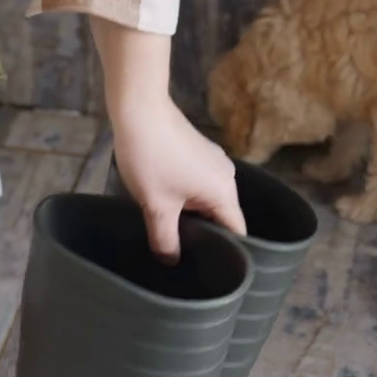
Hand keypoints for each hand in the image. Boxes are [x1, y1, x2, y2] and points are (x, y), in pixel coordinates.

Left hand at [112, 95, 246, 260]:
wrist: (139, 110)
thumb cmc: (151, 157)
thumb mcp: (156, 206)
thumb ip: (165, 239)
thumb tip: (170, 260)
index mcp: (224, 191)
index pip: (236, 232)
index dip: (227, 252)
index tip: (211, 267)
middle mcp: (226, 176)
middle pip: (221, 216)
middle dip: (203, 234)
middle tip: (182, 252)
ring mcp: (213, 161)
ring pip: (207, 200)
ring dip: (190, 214)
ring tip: (169, 229)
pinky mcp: (199, 152)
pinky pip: (198, 184)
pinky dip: (185, 196)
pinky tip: (164, 201)